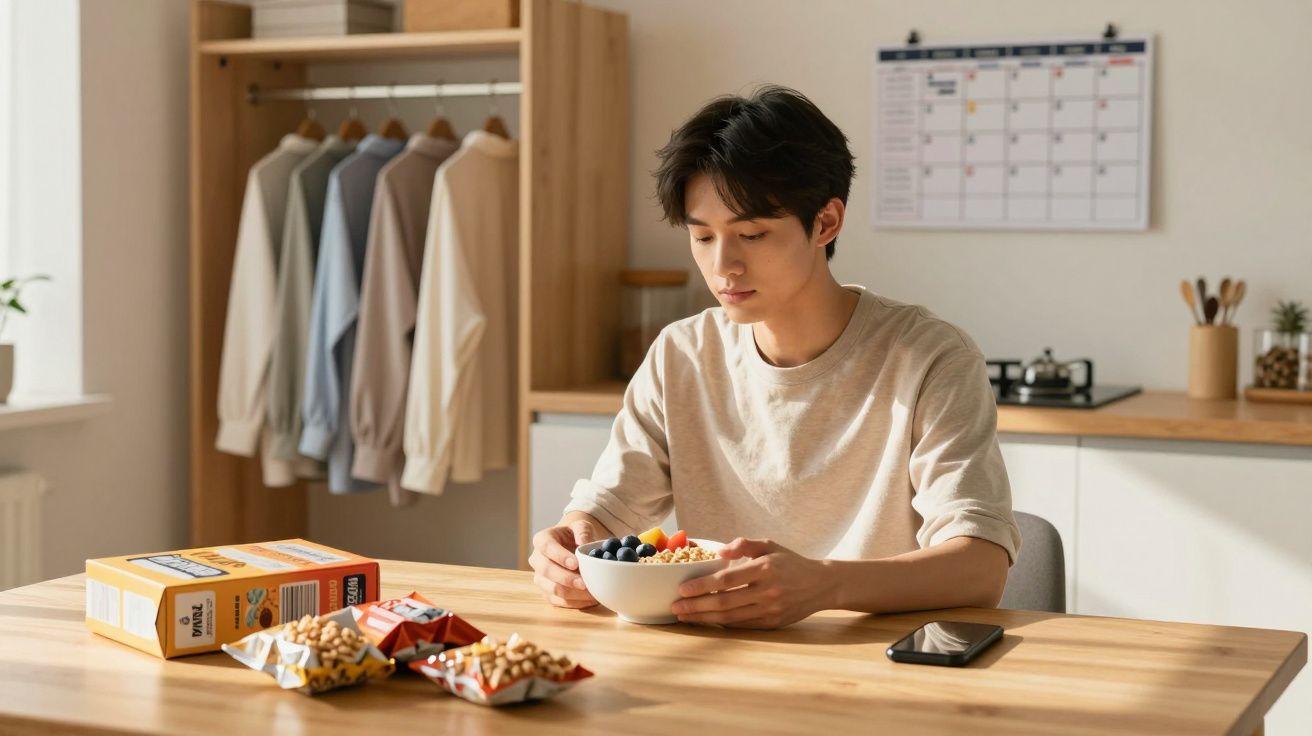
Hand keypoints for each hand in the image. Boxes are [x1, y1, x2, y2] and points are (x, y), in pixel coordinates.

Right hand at [529, 519, 602, 608]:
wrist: (574, 548)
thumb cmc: (576, 536)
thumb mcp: (581, 526)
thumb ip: (583, 531)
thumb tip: (584, 543)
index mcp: (542, 540)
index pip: (546, 546)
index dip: (559, 556)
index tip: (576, 563)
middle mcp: (537, 559)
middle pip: (547, 571)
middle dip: (567, 578)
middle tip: (584, 582)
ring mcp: (540, 578)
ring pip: (552, 589)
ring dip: (573, 593)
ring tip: (591, 593)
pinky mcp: (547, 593)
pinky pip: (559, 601)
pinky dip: (575, 602)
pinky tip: (590, 599)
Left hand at [671, 538, 834, 628]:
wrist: (822, 584)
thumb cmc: (790, 562)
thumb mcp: (770, 545)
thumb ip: (744, 544)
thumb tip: (719, 552)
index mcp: (765, 569)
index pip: (727, 580)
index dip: (702, 586)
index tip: (682, 589)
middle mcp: (768, 591)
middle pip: (725, 602)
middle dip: (696, 606)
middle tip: (676, 607)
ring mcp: (770, 610)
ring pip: (731, 618)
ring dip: (704, 619)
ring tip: (685, 616)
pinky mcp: (772, 623)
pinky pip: (742, 625)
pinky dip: (722, 624)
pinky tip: (706, 621)